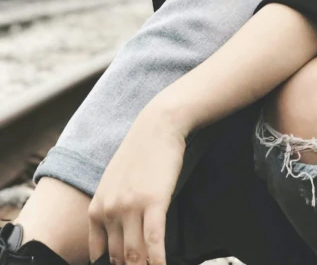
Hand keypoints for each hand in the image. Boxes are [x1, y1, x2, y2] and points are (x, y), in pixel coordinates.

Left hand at [88, 104, 185, 264]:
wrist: (157, 126)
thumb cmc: (140, 152)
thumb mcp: (114, 181)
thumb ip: (111, 208)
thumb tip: (117, 237)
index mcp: (97, 207)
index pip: (99, 254)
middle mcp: (110, 210)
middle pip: (118, 257)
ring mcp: (131, 207)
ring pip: (135, 254)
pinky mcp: (154, 202)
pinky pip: (154, 242)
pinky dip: (158, 261)